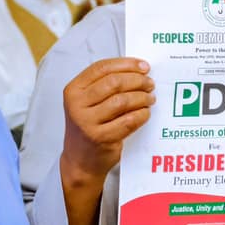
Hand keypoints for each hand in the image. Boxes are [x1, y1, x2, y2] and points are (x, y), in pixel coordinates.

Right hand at [61, 58, 154, 184]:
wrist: (80, 160)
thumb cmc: (89, 126)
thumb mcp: (88, 101)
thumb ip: (106, 84)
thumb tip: (139, 70)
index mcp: (74, 89)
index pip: (102, 68)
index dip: (126, 64)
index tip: (144, 66)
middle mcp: (77, 104)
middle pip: (114, 82)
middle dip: (137, 80)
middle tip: (150, 84)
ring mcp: (87, 122)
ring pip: (122, 101)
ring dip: (142, 97)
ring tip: (150, 98)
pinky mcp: (100, 138)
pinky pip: (128, 121)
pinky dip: (141, 114)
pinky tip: (145, 113)